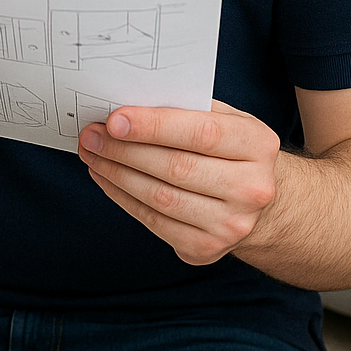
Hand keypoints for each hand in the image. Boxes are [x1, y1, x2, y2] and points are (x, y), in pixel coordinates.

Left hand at [77, 100, 279, 265]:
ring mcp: (231, 225)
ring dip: (117, 174)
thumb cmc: (231, 149)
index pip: (202, 133)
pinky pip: (153, 222)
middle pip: (176, 167)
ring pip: (160, 198)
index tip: (115, 119)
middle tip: (92, 135)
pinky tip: (106, 178)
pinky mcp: (206, 248)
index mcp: (258, 145)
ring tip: (93, 153)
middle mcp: (252, 189)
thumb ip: (186, 106)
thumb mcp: (225, 118)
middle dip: (124, 150)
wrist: (259, 201)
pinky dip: (122, 197)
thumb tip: (129, 102)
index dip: (154, 126)